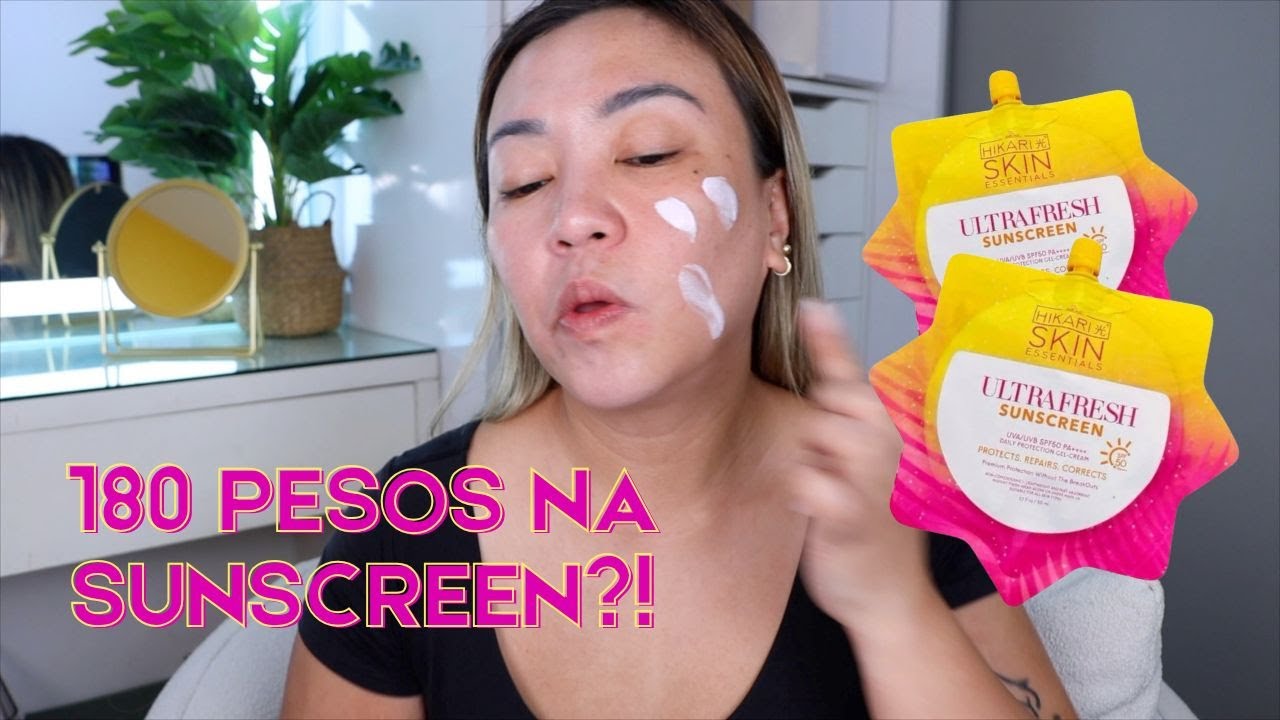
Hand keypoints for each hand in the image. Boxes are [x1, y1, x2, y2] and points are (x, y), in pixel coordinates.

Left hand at [786, 300, 930, 627]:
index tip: (812, 305)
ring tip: (837, 499)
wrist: (889, 596)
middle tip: (840, 475)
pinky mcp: (848, 511)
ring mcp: (870, 476)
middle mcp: (884, 442)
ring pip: (814, 438)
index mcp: (886, 428)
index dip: (831, 339)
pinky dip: (807, 496)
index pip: (850, 374)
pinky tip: (825, 516)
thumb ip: (837, 416)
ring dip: (812, 467)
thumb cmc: (866, 521)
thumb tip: (808, 373)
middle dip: (820, 431)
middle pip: (826, 402)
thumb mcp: (855, 462)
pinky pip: (808, 483)